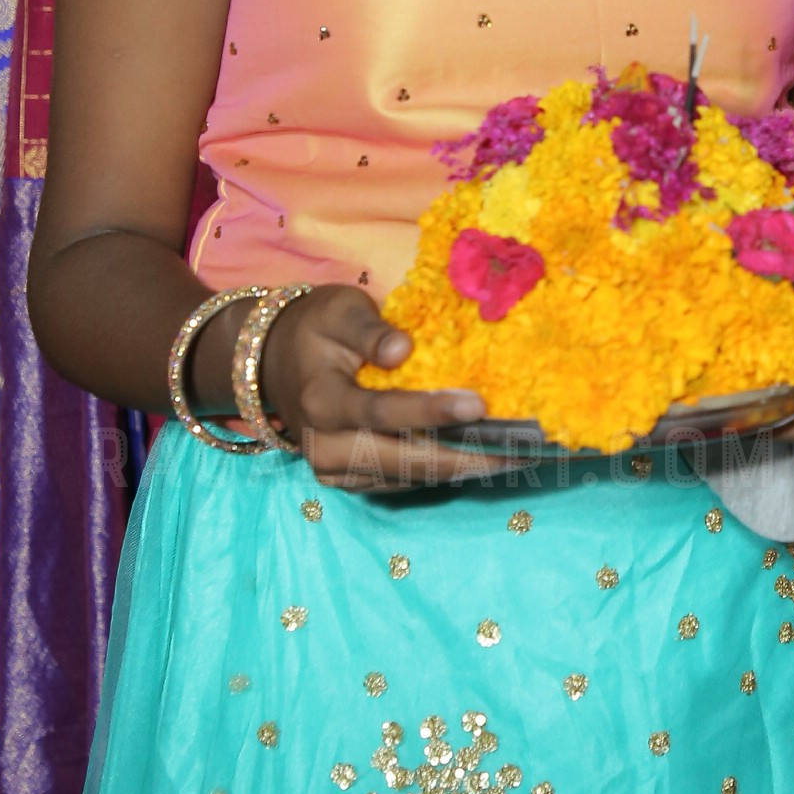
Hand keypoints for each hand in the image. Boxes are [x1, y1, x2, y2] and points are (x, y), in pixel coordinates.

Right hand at [261, 285, 494, 491]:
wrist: (273, 363)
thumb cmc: (317, 328)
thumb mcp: (338, 311)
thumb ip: (369, 329)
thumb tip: (403, 350)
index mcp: (321, 400)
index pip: (380, 412)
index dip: (429, 411)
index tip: (478, 405)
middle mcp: (325, 446)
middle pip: (403, 458)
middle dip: (464, 456)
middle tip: (520, 450)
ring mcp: (335, 470)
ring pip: (408, 477)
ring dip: (462, 469)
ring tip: (516, 457)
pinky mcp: (349, 481)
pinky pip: (402, 482)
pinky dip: (443, 473)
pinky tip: (484, 461)